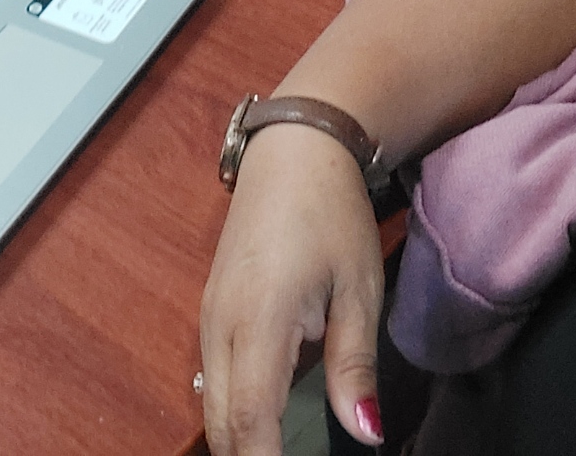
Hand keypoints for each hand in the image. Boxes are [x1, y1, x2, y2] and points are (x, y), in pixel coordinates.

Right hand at [200, 126, 387, 454]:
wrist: (291, 151)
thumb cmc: (331, 214)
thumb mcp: (358, 288)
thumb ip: (355, 366)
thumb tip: (365, 433)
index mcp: (259, 318)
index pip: (250, 417)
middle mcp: (220, 324)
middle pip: (221, 422)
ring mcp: (209, 317)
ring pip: (211, 403)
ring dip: (240, 440)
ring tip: (278, 454)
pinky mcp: (211, 311)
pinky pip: (213, 379)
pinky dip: (234, 413)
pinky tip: (265, 426)